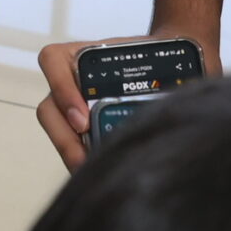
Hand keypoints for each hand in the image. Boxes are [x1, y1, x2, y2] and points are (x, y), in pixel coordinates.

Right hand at [34, 33, 222, 171]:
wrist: (182, 62)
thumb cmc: (173, 55)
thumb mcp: (170, 57)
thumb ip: (171, 73)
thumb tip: (179, 104)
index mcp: (87, 56)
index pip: (53, 62)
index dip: (61, 90)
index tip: (84, 120)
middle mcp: (76, 81)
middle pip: (49, 109)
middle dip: (64, 138)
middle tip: (85, 160)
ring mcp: (80, 107)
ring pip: (58, 132)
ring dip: (71, 154)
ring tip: (93, 174)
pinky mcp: (90, 130)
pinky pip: (76, 146)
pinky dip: (84, 161)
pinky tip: (103, 173)